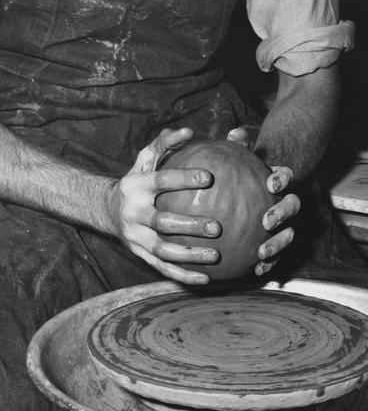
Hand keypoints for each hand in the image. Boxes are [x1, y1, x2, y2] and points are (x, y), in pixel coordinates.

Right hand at [106, 128, 220, 284]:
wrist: (106, 210)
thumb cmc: (137, 181)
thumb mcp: (144, 159)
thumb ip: (165, 143)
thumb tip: (189, 131)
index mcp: (136, 186)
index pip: (160, 180)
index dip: (183, 178)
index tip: (209, 177)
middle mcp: (133, 213)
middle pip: (161, 221)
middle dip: (189, 225)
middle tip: (217, 227)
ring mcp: (135, 237)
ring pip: (162, 250)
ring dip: (189, 256)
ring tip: (215, 255)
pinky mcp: (139, 254)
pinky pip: (162, 268)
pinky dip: (183, 276)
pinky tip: (206, 278)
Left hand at [227, 127, 300, 275]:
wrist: (271, 182)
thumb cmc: (254, 165)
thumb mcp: (248, 152)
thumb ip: (242, 143)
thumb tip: (234, 134)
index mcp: (283, 179)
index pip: (286, 176)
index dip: (281, 179)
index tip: (271, 183)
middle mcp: (290, 199)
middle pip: (293, 207)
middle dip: (282, 216)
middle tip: (266, 222)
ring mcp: (288, 221)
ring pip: (290, 233)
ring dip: (278, 245)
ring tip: (261, 253)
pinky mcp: (281, 238)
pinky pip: (278, 252)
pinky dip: (270, 262)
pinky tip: (254, 271)